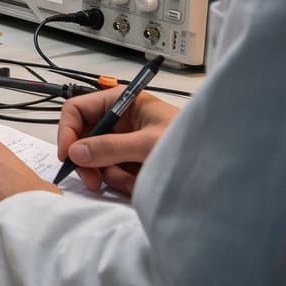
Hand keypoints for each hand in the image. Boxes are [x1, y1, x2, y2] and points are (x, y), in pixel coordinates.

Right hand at [56, 87, 178, 195]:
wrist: (218, 169)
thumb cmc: (188, 143)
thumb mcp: (147, 144)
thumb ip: (110, 147)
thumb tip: (75, 153)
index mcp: (121, 102)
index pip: (77, 110)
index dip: (68, 131)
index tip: (68, 156)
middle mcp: (119, 120)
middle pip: (83, 137)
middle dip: (88, 160)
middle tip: (92, 182)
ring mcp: (124, 141)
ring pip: (95, 158)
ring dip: (108, 174)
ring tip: (132, 181)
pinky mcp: (131, 161)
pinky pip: (111, 171)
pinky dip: (121, 180)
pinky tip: (138, 183)